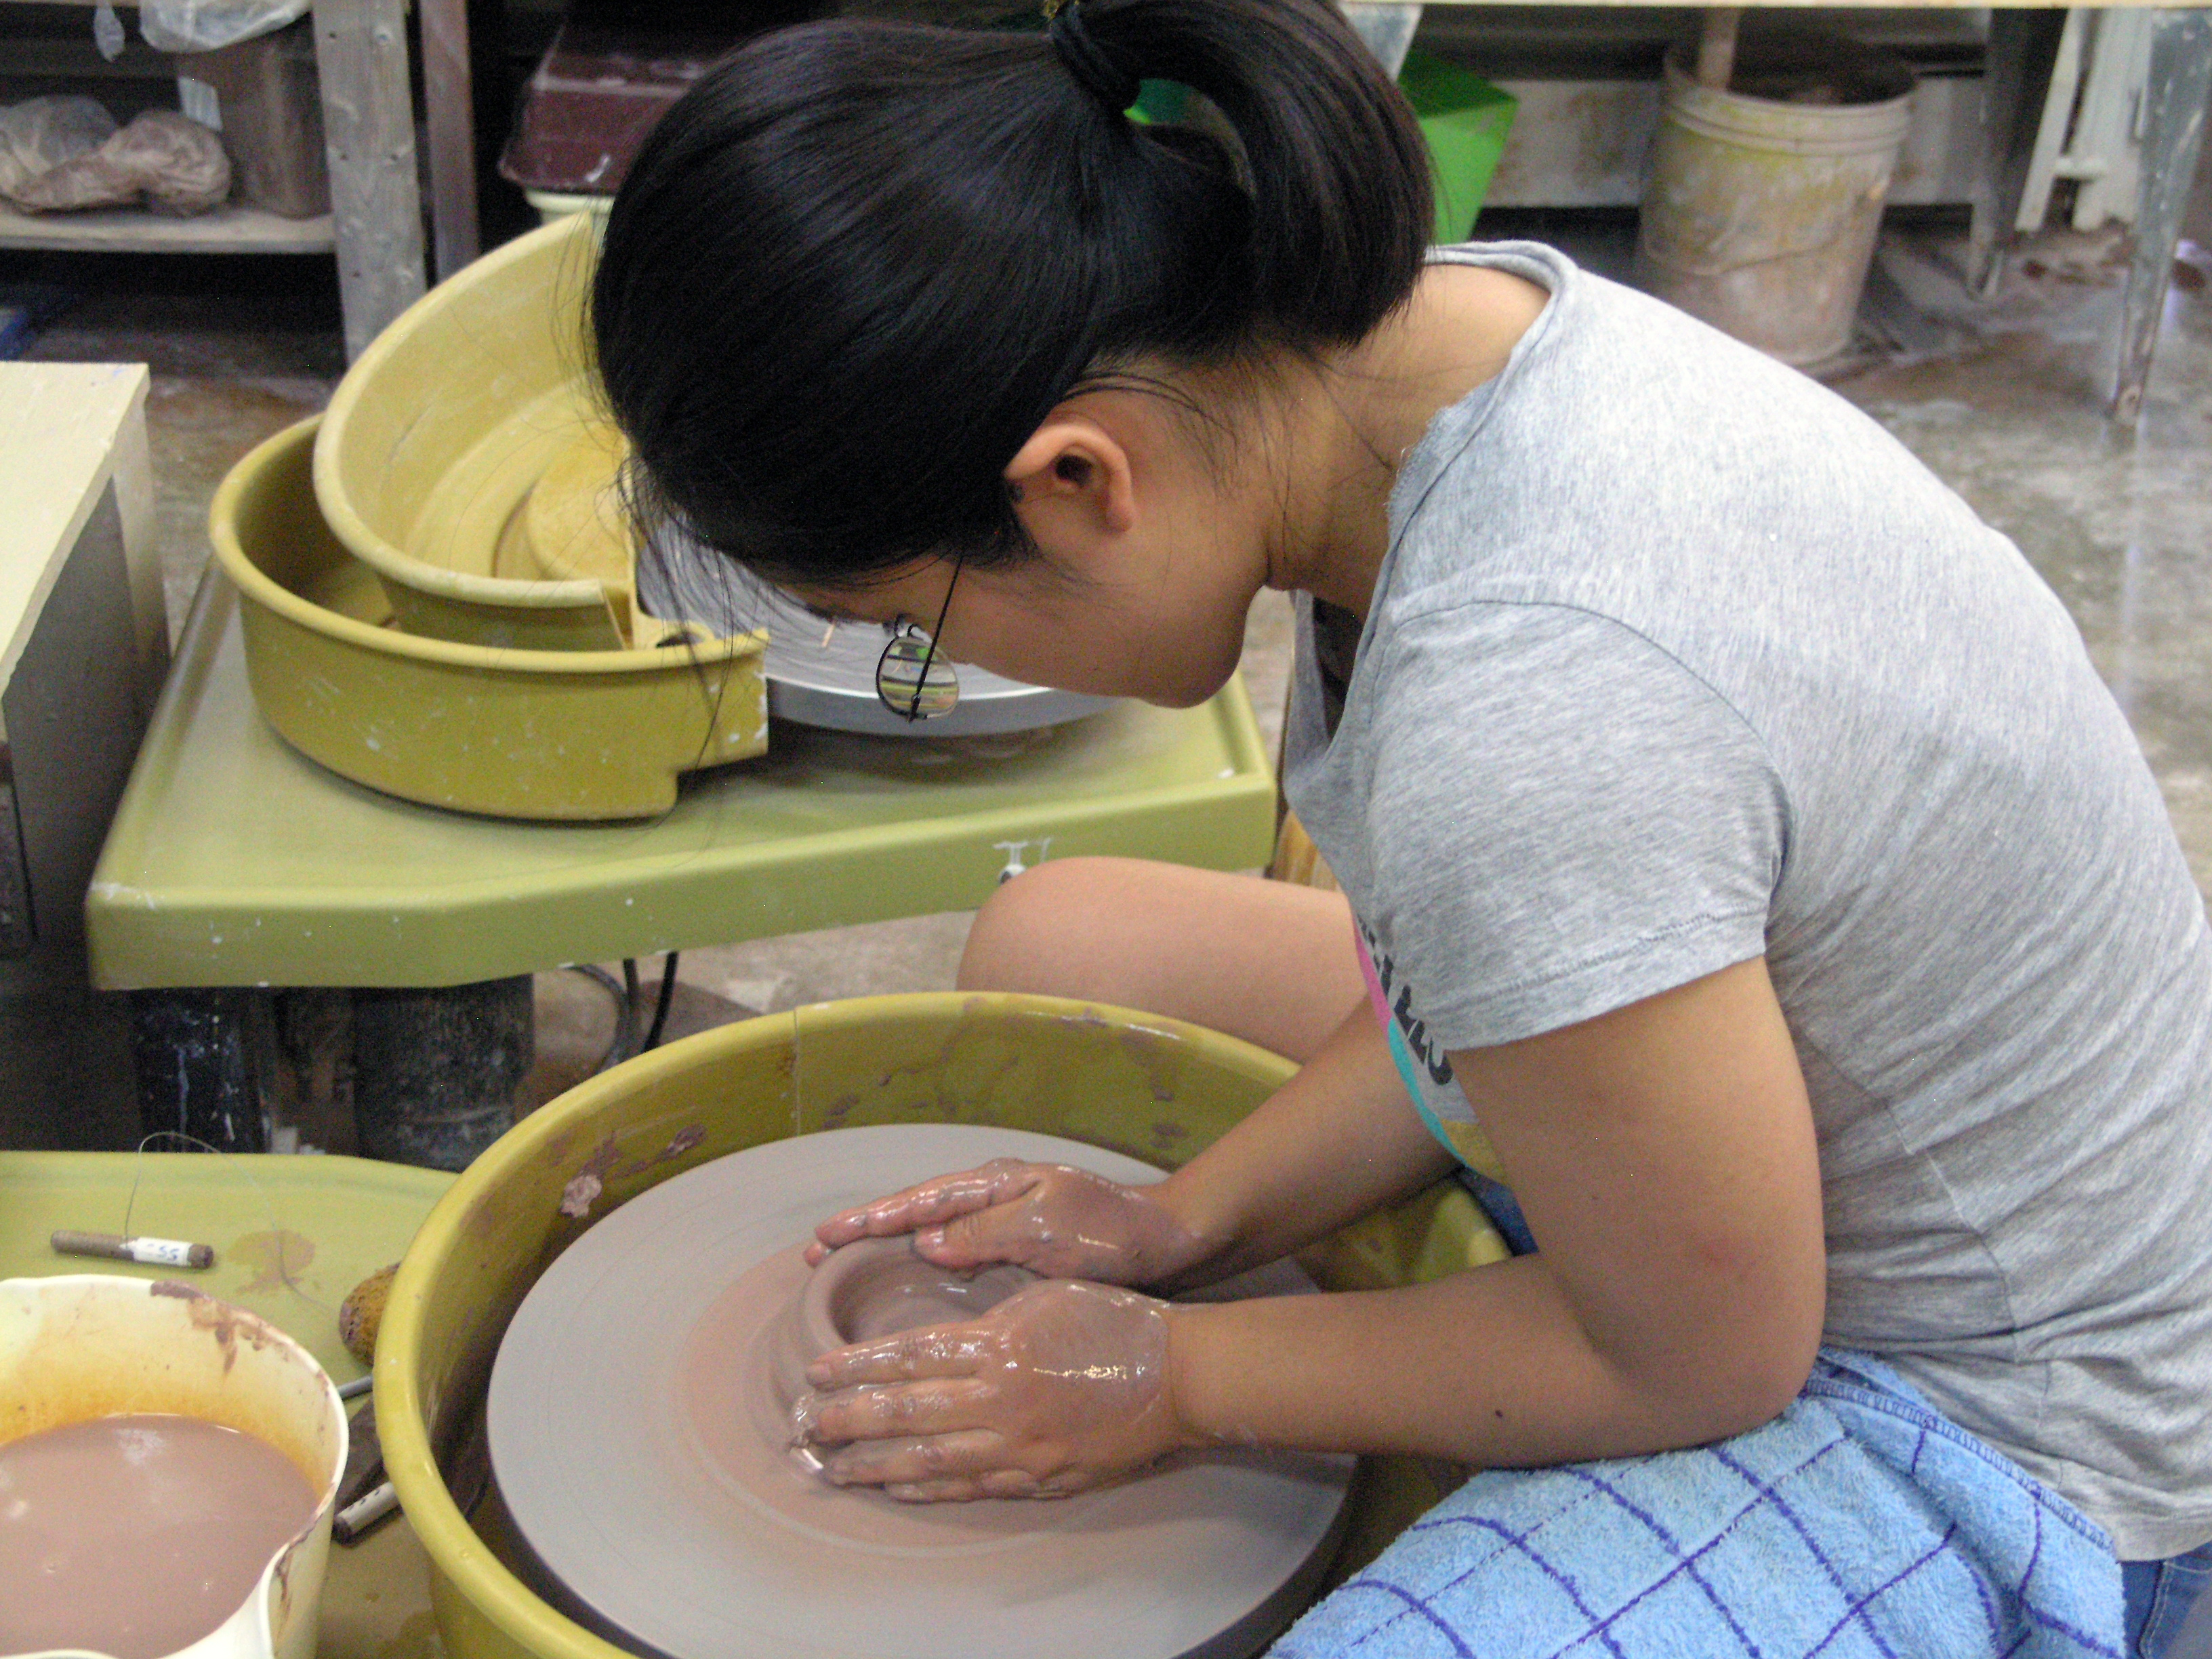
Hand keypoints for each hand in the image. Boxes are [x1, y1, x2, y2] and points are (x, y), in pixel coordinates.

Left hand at [792, 1279, 1185, 1500]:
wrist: (1179, 1376)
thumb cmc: (1115, 1320)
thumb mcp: (1045, 1294)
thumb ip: (987, 1314)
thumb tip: (936, 1329)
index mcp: (998, 1345)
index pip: (908, 1357)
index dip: (857, 1368)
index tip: (817, 1373)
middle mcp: (1000, 1400)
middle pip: (905, 1413)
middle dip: (847, 1421)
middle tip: (804, 1427)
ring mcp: (1019, 1446)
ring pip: (929, 1459)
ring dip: (874, 1464)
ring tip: (833, 1466)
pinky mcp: (1040, 1477)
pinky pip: (971, 1486)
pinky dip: (927, 1486)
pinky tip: (896, 1485)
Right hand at [805, 1158, 1214, 1285]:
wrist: (1168, 1246)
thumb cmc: (1113, 1233)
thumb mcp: (1049, 1229)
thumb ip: (986, 1233)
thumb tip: (924, 1241)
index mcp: (995, 1185)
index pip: (918, 1201)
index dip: (869, 1220)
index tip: (825, 1237)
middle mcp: (992, 1201)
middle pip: (914, 1214)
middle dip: (864, 1232)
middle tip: (813, 1257)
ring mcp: (1003, 1226)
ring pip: (930, 1237)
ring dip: (885, 1253)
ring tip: (840, 1275)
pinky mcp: (1017, 1256)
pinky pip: (955, 1259)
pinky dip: (920, 1271)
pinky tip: (904, 1293)